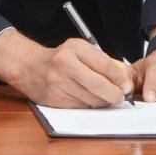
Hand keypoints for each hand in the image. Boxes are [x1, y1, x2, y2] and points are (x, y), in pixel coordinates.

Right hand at [0, 29, 132, 107]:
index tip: (126, 85)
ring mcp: (57, 82)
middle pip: (98, 84)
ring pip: (89, 98)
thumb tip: (125, 80)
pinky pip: (79, 106)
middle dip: (114, 94)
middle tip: (121, 97)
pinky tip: (90, 100)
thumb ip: (101, 61)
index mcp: (74, 48)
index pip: (103, 64)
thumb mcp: (80, 51)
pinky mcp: (53, 98)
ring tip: (106, 98)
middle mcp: (64, 64)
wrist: (29, 67)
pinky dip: (89, 105)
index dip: (118, 78)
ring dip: (102, 101)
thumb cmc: (60, 58)